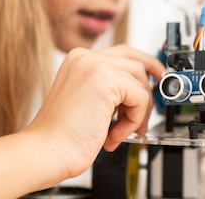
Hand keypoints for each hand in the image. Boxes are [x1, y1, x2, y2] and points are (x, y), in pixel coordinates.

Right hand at [22, 45, 164, 181]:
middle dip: (146, 93)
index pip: (124, 53)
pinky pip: (140, 97)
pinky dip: (134, 120)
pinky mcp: (105, 81)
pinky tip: (113, 135)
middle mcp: (86, 57)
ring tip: (118, 131)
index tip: (158, 79)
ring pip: (141, 81)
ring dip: (137, 112)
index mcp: (79, 60)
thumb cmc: (62, 136)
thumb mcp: (89, 102)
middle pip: (137, 63)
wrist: (46, 152)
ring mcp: (94, 66)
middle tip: (143, 118)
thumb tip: (141, 89)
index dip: (145, 67)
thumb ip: (111, 90)